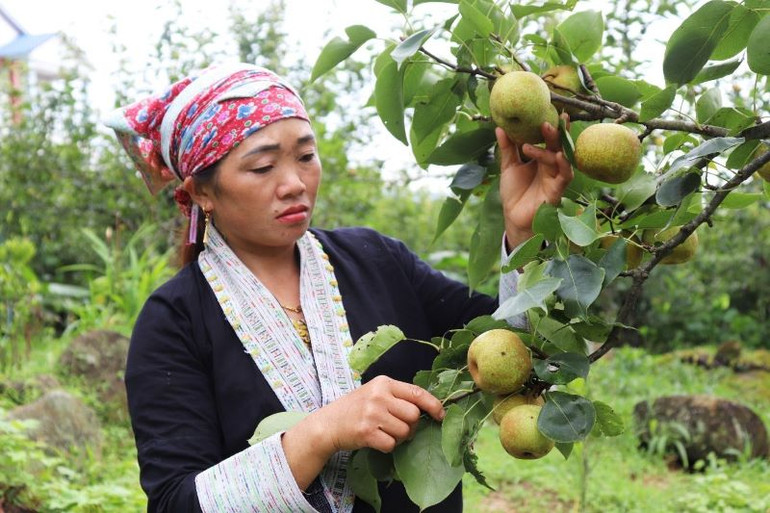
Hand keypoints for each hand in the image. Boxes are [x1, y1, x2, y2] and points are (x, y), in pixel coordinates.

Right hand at [285, 375, 444, 465]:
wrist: (328, 423)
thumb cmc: (356, 408)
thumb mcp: (375, 392)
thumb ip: (397, 396)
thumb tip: (427, 408)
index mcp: (384, 383)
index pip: (417, 393)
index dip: (433, 405)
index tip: (440, 415)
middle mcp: (379, 396)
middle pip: (413, 415)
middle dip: (411, 426)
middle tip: (399, 427)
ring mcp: (372, 414)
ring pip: (404, 432)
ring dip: (399, 438)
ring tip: (385, 433)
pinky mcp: (366, 432)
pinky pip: (391, 444)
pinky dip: (387, 446)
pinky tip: (376, 440)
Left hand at [498, 114, 573, 249]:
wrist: (513, 217)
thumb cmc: (514, 192)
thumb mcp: (509, 167)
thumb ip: (507, 148)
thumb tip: (499, 128)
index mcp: (541, 159)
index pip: (548, 140)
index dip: (550, 126)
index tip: (549, 110)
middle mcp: (551, 166)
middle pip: (557, 145)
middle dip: (555, 131)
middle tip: (549, 118)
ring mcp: (555, 177)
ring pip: (560, 158)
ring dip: (552, 145)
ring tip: (543, 131)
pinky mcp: (556, 191)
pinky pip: (564, 176)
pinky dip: (563, 165)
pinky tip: (558, 155)